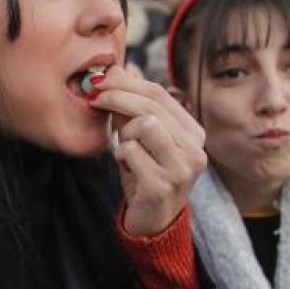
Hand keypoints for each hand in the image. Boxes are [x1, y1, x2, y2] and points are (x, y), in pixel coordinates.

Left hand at [89, 65, 206, 236]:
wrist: (151, 220)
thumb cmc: (144, 174)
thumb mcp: (138, 135)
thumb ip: (131, 104)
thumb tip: (119, 68)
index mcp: (193, 132)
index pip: (159, 93)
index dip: (126, 82)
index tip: (100, 81)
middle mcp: (194, 149)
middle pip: (151, 106)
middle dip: (116, 98)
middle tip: (95, 99)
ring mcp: (182, 168)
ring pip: (145, 125)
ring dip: (125, 135)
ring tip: (126, 149)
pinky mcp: (163, 185)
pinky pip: (131, 152)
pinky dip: (121, 156)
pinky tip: (127, 167)